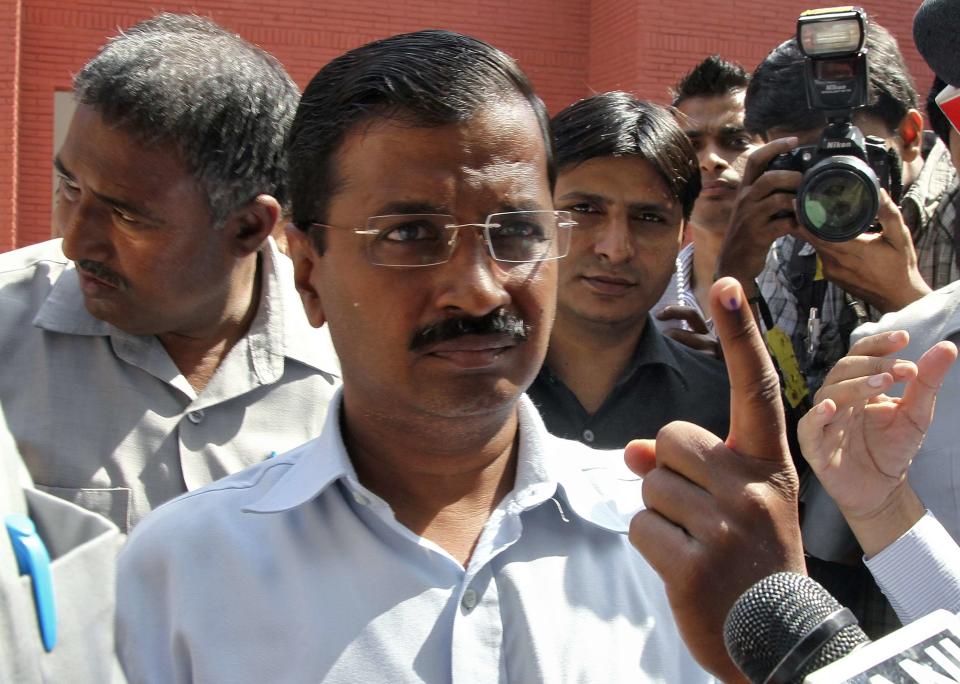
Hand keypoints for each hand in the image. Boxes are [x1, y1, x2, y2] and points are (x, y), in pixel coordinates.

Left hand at [626, 277, 804, 681]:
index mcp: (770, 464)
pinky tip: (684, 566)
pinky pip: (639, 526)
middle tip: (701, 510)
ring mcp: (726, 526)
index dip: (740, 335)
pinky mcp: (693, 563)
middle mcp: (753, 486)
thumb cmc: (752, 557)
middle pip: (669, 437)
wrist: (775, 634)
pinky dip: (650, 544)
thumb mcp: (739, 503)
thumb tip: (633, 451)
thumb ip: (692, 466)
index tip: (728, 284)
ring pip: (647, 484)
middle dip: (668, 468)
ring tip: (697, 542)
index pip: (755, 389)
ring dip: (660, 512)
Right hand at [715, 138, 801, 287]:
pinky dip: (797, 224)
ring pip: (776, 200)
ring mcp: (750, 219)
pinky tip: (805, 225)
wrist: (733, 263)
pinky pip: (782, 225)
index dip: (774, 146)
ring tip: (809, 203)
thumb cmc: (748, 233)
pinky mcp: (758, 236)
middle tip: (807, 181)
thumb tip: (797, 177)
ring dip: (797, 200)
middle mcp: (745, 201)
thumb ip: (768, 193)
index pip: (755, 159)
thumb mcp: (752, 208)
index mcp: (745, 190)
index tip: (795, 140)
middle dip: (792, 176)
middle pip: (768, 177)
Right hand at [798, 330, 956, 555]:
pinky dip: (816, 415)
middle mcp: (838, 398)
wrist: (882, 490)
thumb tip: (948, 347)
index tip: (904, 338)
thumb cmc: (894, 448)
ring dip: (854, 385)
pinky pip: (808, 426)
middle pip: (844, 369)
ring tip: (882, 383)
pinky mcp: (815, 446)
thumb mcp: (917, 414)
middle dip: (873, 365)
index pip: (861, 354)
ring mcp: (824, 421)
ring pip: (829, 393)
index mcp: (858, 385)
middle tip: (904, 370)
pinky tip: (832, 407)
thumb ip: (927, 382)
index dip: (878, 344)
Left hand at [806, 190, 931, 312]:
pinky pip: (820, 255)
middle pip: (812, 237)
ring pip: (815, 246)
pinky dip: (820, 243)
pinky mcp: (831, 276)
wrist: (898, 297)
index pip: (819, 232)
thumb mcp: (900, 236)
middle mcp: (837, 261)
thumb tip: (879, 191)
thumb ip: (888, 213)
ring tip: (813, 212)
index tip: (801, 201)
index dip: (807, 217)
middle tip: (804, 201)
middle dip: (806, 220)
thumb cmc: (900, 266)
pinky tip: (825, 232)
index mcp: (852, 250)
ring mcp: (831, 270)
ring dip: (812, 231)